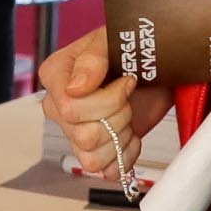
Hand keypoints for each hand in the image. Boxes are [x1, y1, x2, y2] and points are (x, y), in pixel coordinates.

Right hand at [37, 29, 168, 177]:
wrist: (154, 66)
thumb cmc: (130, 49)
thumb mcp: (112, 40)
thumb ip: (92, 58)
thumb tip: (76, 87)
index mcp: (56, 76)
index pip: (69, 108)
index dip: (107, 99)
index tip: (126, 81)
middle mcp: (59, 107)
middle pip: (83, 135)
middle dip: (118, 117)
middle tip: (129, 97)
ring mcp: (75, 132)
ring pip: (91, 158)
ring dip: (121, 137)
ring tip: (128, 114)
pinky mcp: (96, 152)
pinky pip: (105, 170)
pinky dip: (126, 155)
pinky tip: (130, 134)